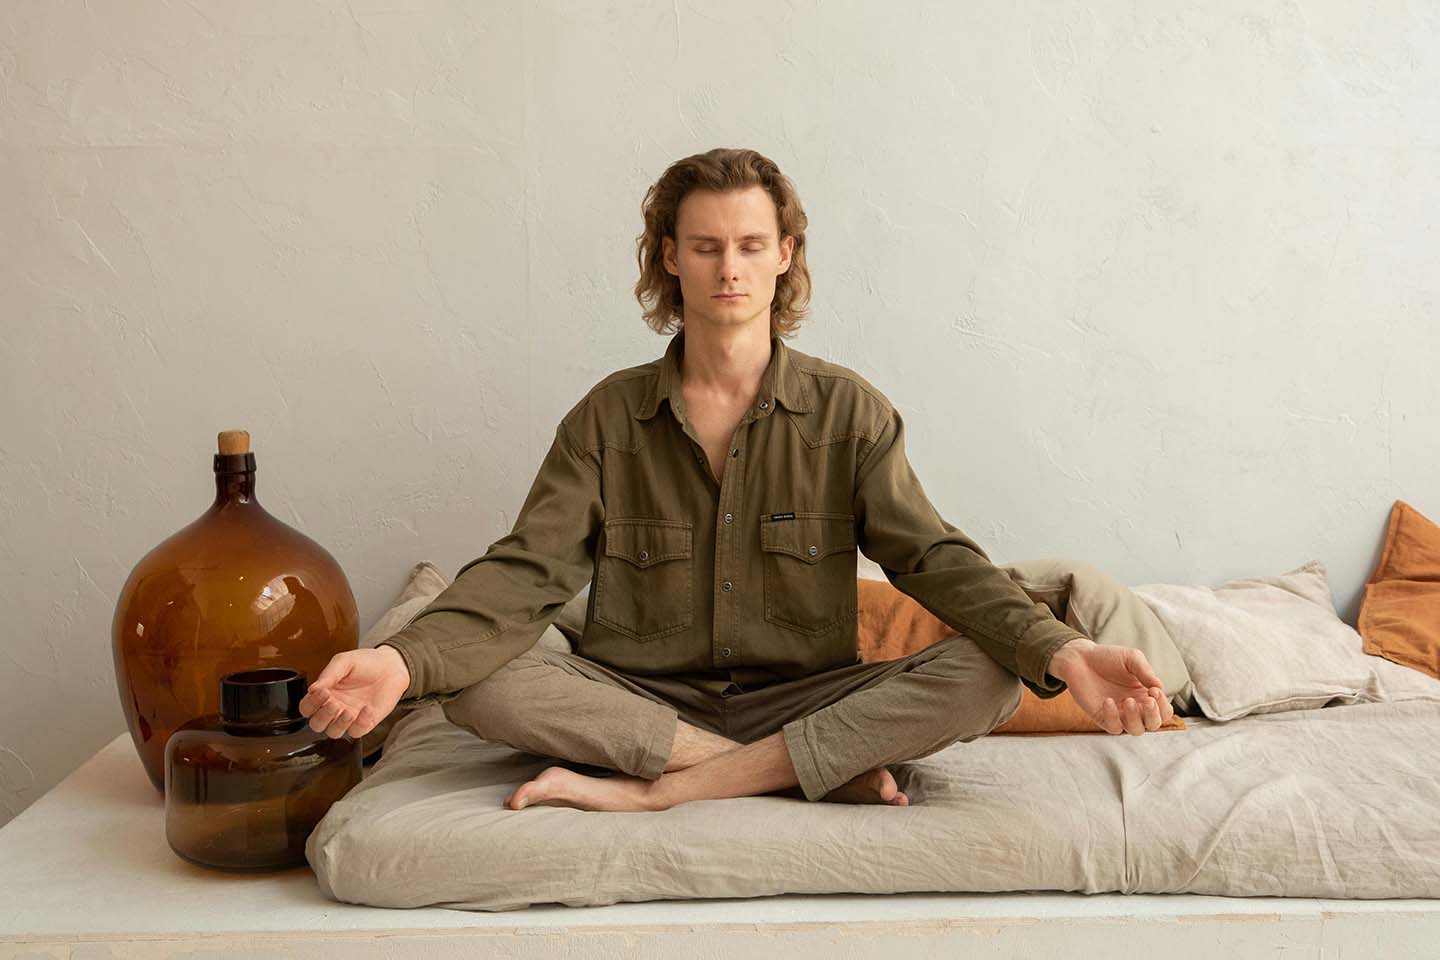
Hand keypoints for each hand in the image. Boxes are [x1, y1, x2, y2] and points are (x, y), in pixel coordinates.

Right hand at [298, 645, 411, 739]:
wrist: (392, 666)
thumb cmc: (366, 663)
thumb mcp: (345, 662)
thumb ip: (329, 674)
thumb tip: (313, 689)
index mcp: (325, 693)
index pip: (307, 708)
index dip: (310, 704)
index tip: (322, 692)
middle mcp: (334, 708)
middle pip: (317, 724)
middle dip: (322, 716)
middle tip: (333, 703)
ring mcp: (349, 717)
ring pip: (333, 732)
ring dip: (338, 724)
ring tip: (347, 710)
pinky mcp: (365, 722)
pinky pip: (357, 732)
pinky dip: (360, 723)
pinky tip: (366, 709)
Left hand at [1048, 638, 1174, 735]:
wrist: (1081, 658)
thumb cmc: (1108, 657)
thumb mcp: (1131, 658)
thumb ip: (1146, 672)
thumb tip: (1160, 687)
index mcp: (1146, 695)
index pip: (1163, 711)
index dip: (1163, 705)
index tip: (1154, 690)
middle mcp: (1135, 708)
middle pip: (1153, 724)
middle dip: (1153, 715)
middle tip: (1147, 701)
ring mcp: (1119, 714)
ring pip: (1135, 730)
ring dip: (1135, 718)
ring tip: (1128, 700)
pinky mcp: (1102, 717)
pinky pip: (1114, 727)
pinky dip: (1113, 718)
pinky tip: (1108, 701)